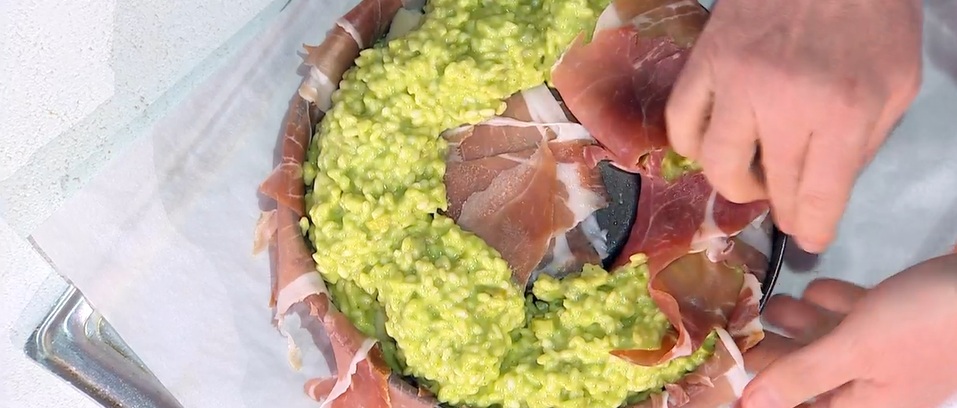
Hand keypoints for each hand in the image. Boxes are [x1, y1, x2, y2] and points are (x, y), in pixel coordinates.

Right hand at [665, 0, 923, 252]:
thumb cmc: (872, 17)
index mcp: (843, 113)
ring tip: (750, 175)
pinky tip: (712, 143)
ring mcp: (737, 83)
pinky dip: (691, 144)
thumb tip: (829, 188)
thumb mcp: (897, 83)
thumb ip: (867, 141)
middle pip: (767, 187)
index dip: (813, 228)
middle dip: (780, 209)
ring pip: (714, 162)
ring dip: (732, 183)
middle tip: (787, 205)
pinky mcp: (706, 62)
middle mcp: (784, 105)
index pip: (818, 197)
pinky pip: (682, 121)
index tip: (810, 239)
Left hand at [739, 254, 956, 407]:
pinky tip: (816, 287)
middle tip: (741, 327)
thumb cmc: (922, 325)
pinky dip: (837, 304)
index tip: (735, 369)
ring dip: (803, 325)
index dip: (771, 395)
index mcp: (868, 406)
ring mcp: (896, 352)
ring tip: (770, 302)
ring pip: (835, 343)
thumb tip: (748, 406)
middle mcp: (880, 385)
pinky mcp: (906, 318)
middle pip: (815, 376)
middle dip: (779, 354)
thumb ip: (802, 377)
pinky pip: (861, 317)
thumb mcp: (855, 353)